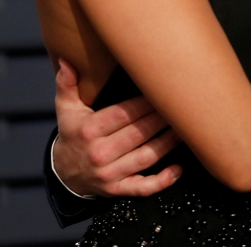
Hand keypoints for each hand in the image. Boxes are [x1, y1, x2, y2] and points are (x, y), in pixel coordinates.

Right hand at [52, 59, 182, 196]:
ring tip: (186, 129)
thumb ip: (67, 84)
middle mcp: (99, 153)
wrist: (64, 173)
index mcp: (89, 130)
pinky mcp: (117, 190)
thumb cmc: (73, 133)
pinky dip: (161, 181)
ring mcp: (109, 174)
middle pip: (138, 133)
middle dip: (162, 119)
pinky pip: (142, 188)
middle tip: (183, 106)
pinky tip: (178, 170)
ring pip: (146, 157)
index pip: (123, 114)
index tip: (164, 90)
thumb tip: (66, 61)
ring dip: (168, 143)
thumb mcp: (66, 109)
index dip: (145, 103)